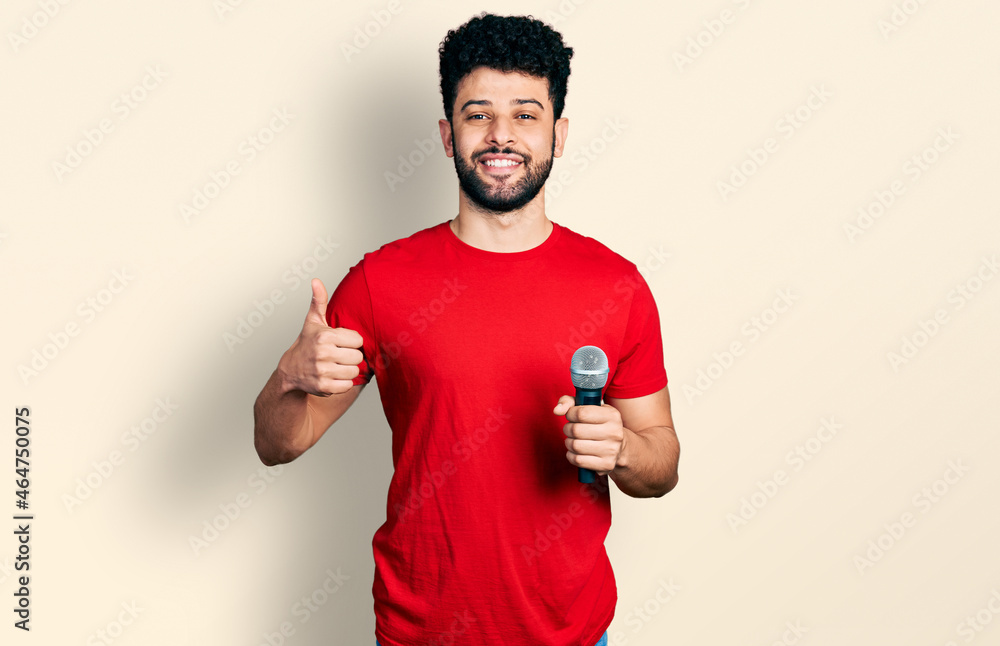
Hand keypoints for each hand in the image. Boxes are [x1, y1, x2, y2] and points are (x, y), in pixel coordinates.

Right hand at [278, 278, 363, 395]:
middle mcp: (323, 353)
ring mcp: (323, 371)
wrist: (291, 370)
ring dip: (348, 370)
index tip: (341, 342)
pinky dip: (343, 383)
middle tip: (339, 355)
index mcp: (325, 336)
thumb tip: (316, 280)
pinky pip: (347, 385)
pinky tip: (333, 376)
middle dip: (350, 356)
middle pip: (358, 357)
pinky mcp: (324, 387)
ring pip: (354, 372)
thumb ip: (319, 301)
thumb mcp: (313, 321)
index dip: (351, 341)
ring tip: (336, 365)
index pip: (358, 340)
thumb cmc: (307, 343)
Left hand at [553, 396, 626, 475]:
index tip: (571, 415)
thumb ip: (570, 402)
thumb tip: (557, 410)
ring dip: (569, 442)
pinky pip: (578, 460)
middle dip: (568, 428)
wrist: (619, 448)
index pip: (581, 413)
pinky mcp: (606, 464)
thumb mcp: (589, 407)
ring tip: (573, 440)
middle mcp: (614, 432)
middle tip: (571, 429)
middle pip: (576, 430)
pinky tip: (576, 451)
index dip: (570, 414)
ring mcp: (611, 450)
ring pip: (575, 446)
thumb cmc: (599, 424)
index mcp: (612, 415)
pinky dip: (571, 455)